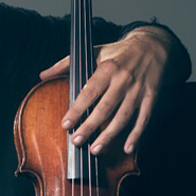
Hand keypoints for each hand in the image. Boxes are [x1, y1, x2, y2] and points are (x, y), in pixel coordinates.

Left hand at [39, 27, 174, 157]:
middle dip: (90, 126)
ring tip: (95, 150)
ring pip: (123, 116)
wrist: (152, 46)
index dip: (77, 109)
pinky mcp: (151, 97)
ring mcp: (138, 90)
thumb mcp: (93, 51)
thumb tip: (42, 75)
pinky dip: (136, 135)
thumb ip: (66, 64)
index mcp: (108, 69)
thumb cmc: (118, 52)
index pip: (90, 91)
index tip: (65, 124)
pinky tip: (128, 148)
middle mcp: (124, 80)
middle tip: (77, 141)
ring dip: (109, 135)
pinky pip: (144, 119)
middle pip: (106, 107)